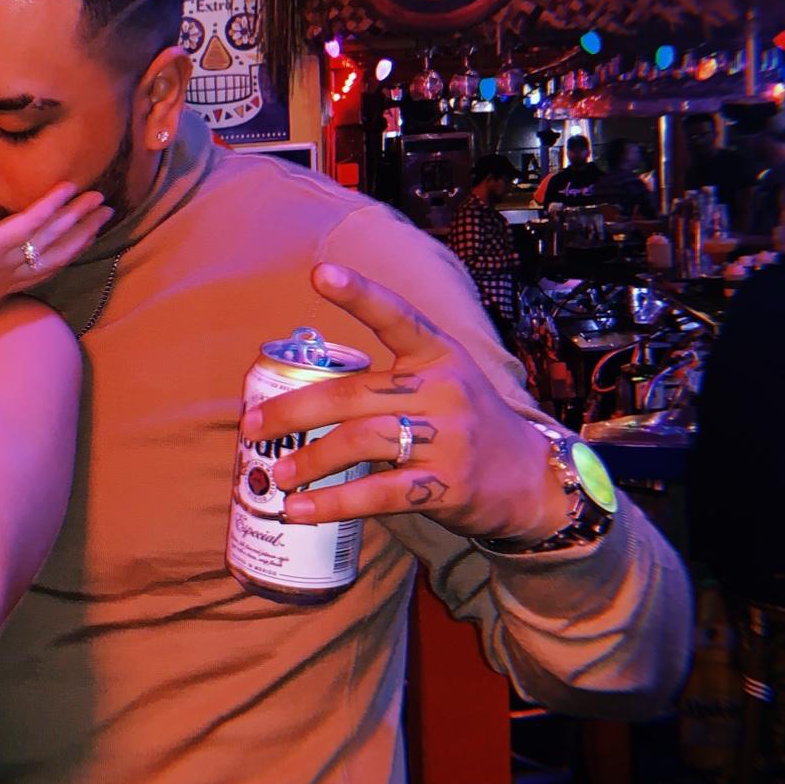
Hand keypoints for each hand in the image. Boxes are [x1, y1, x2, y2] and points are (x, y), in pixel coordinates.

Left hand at [0, 184, 112, 320]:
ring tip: (99, 199)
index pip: (40, 270)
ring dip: (77, 217)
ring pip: (51, 239)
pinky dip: (51, 206)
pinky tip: (67, 188)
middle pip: (56, 255)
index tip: (83, 238)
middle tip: (105, 213)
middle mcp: (6, 279)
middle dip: (82, 233)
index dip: (65, 253)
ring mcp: (0, 263)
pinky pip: (29, 223)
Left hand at [239, 264, 571, 543]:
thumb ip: (383, 383)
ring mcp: (448, 438)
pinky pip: (378, 493)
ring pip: (361, 441)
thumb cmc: (463, 423)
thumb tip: (297, 397)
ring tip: (277, 474)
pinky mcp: (446, 485)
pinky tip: (300, 510)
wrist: (531, 477)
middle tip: (252, 426)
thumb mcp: (439, 383)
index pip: (395, 316)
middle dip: (294, 410)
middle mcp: (444, 389)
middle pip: (354, 394)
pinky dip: (333, 502)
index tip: (319, 273)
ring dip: (310, 459)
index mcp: (438, 354)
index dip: (358, 294)